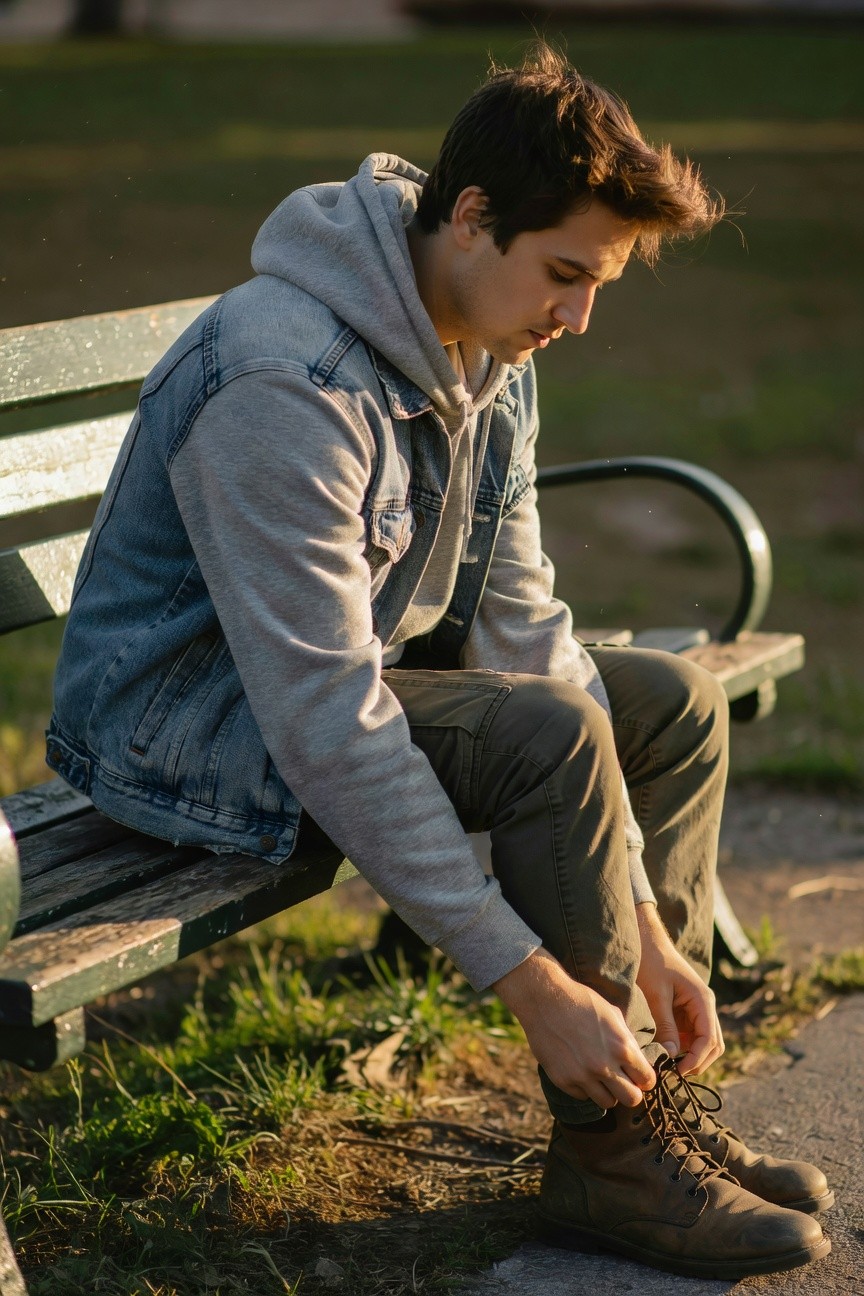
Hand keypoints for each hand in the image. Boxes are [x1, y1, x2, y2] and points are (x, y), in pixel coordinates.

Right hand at [493, 948, 655, 1109]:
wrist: (544, 998)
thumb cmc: (581, 1001)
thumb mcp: (613, 1014)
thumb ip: (627, 1040)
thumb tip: (638, 1060)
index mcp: (622, 1047)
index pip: (647, 1080)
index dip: (645, 1078)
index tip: (638, 1076)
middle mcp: (605, 1066)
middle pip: (632, 1099)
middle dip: (631, 1091)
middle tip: (623, 1081)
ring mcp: (583, 1075)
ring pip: (608, 1103)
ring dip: (607, 1091)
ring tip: (600, 1076)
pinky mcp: (563, 1080)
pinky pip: (583, 1096)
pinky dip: (584, 1087)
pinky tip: (580, 1069)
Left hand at [635, 903, 723, 1075]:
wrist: (647, 942)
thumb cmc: (651, 963)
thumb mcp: (656, 995)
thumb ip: (665, 1026)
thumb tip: (672, 1057)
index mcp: (703, 1000)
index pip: (709, 1039)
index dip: (697, 1059)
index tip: (678, 1072)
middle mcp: (705, 1006)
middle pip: (713, 1045)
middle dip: (698, 1062)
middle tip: (674, 1074)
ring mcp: (697, 1010)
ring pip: (704, 1043)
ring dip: (692, 1057)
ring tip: (669, 1067)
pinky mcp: (687, 1012)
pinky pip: (691, 1036)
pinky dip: (683, 1049)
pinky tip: (666, 1054)